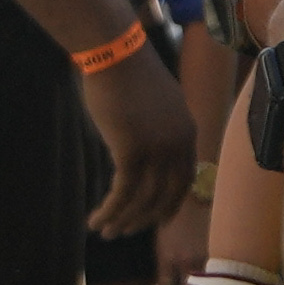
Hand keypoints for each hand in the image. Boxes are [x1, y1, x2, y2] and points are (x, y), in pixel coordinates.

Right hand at [80, 33, 194, 239]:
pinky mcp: (131, 152)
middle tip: (126, 232)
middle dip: (145, 219)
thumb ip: (156, 132)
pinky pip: (122, 193)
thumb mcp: (154, 104)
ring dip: (122, 221)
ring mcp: (157, 149)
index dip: (169, 204)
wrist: (114, 52)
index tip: (157, 220)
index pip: (184, 179)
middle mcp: (178, 144)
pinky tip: (96, 220)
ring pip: (142, 200)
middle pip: (165, 196)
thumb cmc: (127, 72)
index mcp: (187, 132)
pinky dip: (109, 211)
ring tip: (105, 232)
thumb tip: (140, 156)